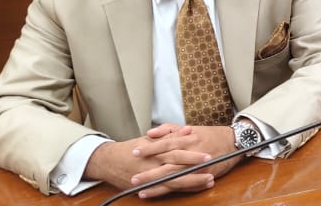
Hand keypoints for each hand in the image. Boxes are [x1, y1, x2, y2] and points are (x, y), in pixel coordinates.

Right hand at [83, 135, 208, 195]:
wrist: (108, 162)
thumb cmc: (131, 149)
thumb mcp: (150, 139)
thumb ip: (169, 134)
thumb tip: (187, 130)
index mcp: (154, 151)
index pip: (176, 151)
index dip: (192, 154)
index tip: (208, 154)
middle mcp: (153, 165)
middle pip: (177, 168)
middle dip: (195, 170)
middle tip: (212, 168)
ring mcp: (151, 178)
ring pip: (174, 182)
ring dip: (193, 182)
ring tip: (209, 180)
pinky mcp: (148, 187)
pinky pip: (167, 190)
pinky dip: (182, 190)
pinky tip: (195, 188)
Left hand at [127, 124, 240, 198]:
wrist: (234, 141)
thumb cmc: (210, 135)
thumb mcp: (190, 128)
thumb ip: (169, 129)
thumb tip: (150, 133)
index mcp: (187, 138)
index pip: (165, 143)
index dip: (150, 148)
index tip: (134, 153)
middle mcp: (192, 152)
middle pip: (168, 163)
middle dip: (150, 172)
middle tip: (133, 178)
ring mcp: (198, 165)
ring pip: (175, 176)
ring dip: (158, 185)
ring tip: (141, 190)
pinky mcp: (203, 175)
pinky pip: (186, 184)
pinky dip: (173, 189)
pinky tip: (161, 193)